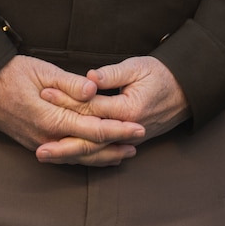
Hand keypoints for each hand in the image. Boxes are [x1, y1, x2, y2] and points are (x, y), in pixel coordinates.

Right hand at [0, 55, 143, 165]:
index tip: (139, 127)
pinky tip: (96, 155)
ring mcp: (39, 143)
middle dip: (116, 145)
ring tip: (125, 152)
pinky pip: (64, 156)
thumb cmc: (11, 74)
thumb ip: (70, 83)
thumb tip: (93, 90)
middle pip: (88, 149)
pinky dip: (84, 158)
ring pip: (77, 157)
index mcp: (50, 118)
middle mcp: (46, 137)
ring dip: (103, 156)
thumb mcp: (42, 71)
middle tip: (139, 141)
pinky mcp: (34, 143)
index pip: (93, 130)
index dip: (118, 129)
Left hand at [36, 55, 189, 162]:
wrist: (186, 91)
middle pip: (90, 140)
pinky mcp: (128, 142)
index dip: (67, 101)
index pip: (91, 108)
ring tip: (46, 156)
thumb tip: (88, 78)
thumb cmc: (162, 75)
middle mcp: (128, 129)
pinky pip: (104, 152)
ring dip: (70, 154)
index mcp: (129, 109)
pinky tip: (68, 158)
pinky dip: (85, 156)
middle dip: (62, 145)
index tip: (45, 93)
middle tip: (38, 148)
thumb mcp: (138, 66)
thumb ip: (112, 74)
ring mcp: (129, 139)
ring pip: (95, 151)